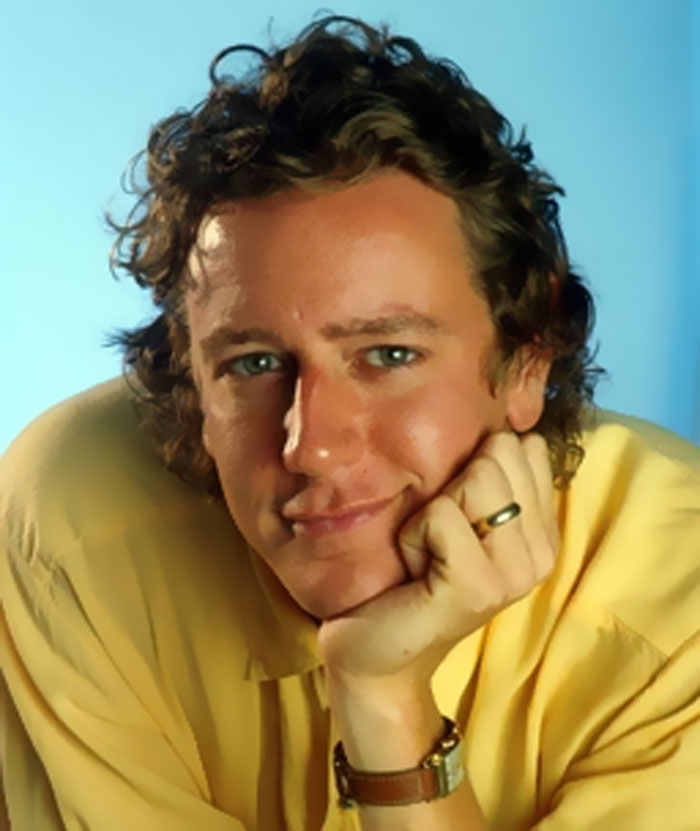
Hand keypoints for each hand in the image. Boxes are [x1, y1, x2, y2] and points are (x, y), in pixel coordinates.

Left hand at [317, 431, 557, 690]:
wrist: (378, 653)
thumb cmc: (413, 578)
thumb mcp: (461, 520)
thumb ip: (492, 478)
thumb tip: (502, 423)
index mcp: (544, 533)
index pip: (526, 446)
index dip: (476, 467)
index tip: (459, 516)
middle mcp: (542, 554)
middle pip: (501, 451)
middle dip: (452, 484)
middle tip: (438, 538)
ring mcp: (515, 574)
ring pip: (477, 476)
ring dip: (431, 510)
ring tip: (427, 553)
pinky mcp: (478, 588)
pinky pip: (441, 514)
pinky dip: (413, 535)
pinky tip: (414, 570)